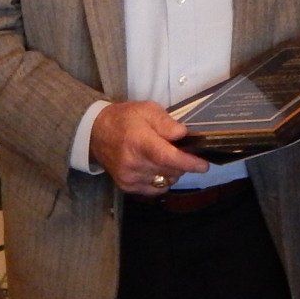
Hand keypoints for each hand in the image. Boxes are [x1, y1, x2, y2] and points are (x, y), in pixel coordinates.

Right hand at [90, 101, 209, 196]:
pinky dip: (162, 180)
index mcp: (139, 142)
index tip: (204, 165)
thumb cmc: (125, 118)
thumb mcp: (146, 109)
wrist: (96, 133)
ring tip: (168, 158)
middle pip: (170, 170)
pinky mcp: (127, 187)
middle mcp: (134, 163)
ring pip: (165, 181)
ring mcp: (129, 178)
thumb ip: (166, 122)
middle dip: (183, 163)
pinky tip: (158, 167)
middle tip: (183, 151)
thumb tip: (183, 134)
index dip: (188, 163)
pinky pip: (155, 189)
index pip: (168, 157)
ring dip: (173, 172)